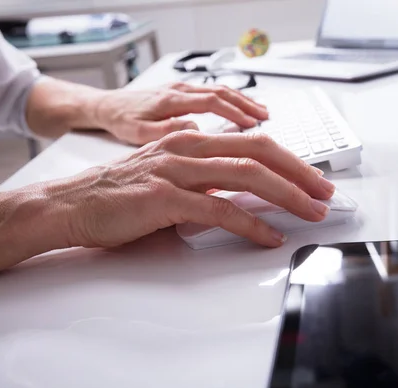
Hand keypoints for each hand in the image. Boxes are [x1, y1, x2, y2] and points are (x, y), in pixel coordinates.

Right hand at [42, 131, 334, 249]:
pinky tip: (269, 236)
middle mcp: (188, 149)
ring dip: (285, 196)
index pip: (254, 143)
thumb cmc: (123, 194)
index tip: (313, 179)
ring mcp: (176, 171)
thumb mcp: (174, 180)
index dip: (290, 160)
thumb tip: (249, 200)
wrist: (73, 204)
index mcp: (193, 142)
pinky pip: (218, 210)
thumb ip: (210, 184)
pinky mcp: (164, 198)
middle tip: (324, 193)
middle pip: (258, 152)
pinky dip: (250, 224)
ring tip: (310, 212)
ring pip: (245, 176)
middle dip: (299, 173)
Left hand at [93, 82, 268, 144]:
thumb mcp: (137, 133)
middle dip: (246, 104)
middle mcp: (179, 90)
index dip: (233, 112)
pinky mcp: (183, 91)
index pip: (210, 101)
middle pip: (221, 92)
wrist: (106, 106)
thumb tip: (195, 128)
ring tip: (261, 112)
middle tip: (265, 117)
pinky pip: (213, 91)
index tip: (250, 124)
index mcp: (171, 100)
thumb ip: (165, 131)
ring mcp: (182, 89)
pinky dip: (231, 98)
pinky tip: (241, 107)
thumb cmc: (121, 120)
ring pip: (220, 89)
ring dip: (242, 100)